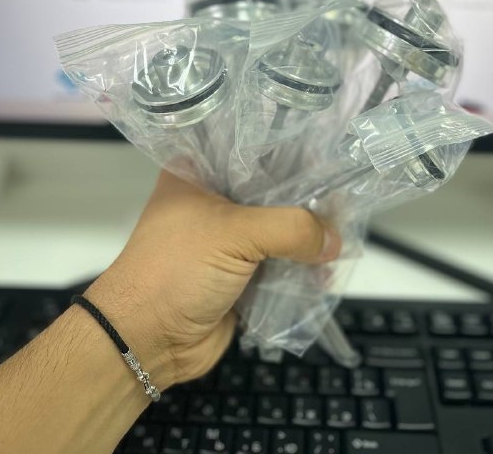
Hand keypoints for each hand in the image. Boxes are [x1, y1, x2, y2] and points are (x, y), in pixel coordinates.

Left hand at [86, 169, 341, 389]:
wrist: (146, 341)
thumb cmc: (177, 269)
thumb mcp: (235, 234)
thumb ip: (292, 228)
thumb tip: (335, 241)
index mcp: (199, 173)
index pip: (253, 150)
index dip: (290, 153)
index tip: (329, 156)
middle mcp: (213, 201)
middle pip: (271, 192)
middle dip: (306, 201)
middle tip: (345, 200)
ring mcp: (226, 240)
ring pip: (278, 231)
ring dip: (306, 239)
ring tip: (341, 239)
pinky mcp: (239, 275)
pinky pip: (279, 265)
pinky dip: (300, 269)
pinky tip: (326, 270)